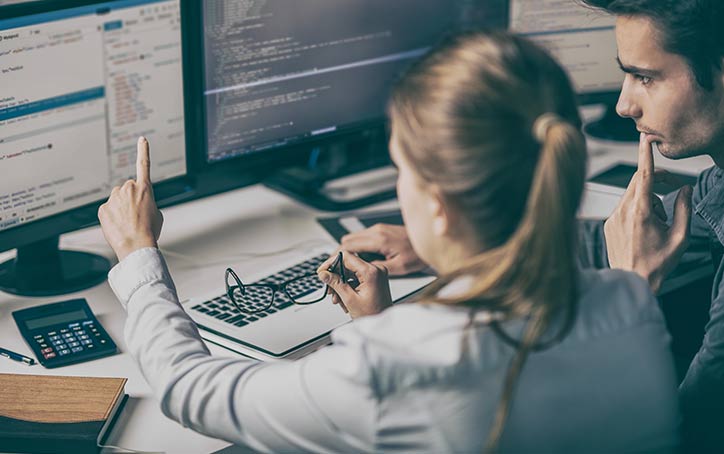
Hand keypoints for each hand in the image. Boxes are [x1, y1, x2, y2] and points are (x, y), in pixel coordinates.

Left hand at [98, 137, 163, 260]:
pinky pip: (107, 209)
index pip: (144, 165)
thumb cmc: (149, 232)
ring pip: (116, 199)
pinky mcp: (103, 208)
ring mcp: (114, 198)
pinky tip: (118, 226)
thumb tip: (137, 205)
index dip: (144, 151)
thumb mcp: (157, 214)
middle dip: (130, 199)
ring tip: (128, 223)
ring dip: (121, 208)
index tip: (142, 140)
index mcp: (145, 189)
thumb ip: (147, 202)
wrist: (136, 245)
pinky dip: (112, 217)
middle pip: (127, 189)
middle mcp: (128, 189)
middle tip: (136, 215)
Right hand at [317, 250, 392, 318]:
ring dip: (341, 284)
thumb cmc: (373, 315)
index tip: (322, 271)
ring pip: (351, 272)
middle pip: (348, 264)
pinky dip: (348, 286)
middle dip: (336, 277)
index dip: (331, 263)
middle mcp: (376, 269)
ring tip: (336, 298)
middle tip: (328, 288)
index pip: (347, 257)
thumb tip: (324, 273)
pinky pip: (357, 277)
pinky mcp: (375, 279)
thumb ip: (335, 283)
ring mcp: (376, 274)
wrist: (383, 324)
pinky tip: (344, 298)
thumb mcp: (350, 299)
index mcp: (371, 272)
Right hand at [340, 224, 427, 275]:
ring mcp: (378, 229)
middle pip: (347, 240)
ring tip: (351, 266)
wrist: (430, 241)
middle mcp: (377, 231)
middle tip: (340, 268)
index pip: (348, 245)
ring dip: (349, 251)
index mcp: (379, 240)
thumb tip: (360, 270)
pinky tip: (363, 259)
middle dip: (340, 254)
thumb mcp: (398, 267)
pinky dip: (358, 247)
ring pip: (353, 237)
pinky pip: (362, 237)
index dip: (337, 256)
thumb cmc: (418, 255)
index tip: (332, 266)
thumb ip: (376, 268)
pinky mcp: (381, 230)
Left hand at [604, 133, 692, 292]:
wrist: (632, 281)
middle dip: (658, 180)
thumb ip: (684, 208)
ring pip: (632, 194)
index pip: (643, 175)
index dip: (645, 154)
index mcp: (641, 212)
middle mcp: (622, 211)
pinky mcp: (608, 223)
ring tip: (660, 221)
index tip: (645, 138)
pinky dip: (638, 209)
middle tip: (674, 189)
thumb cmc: (658, 263)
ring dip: (649, 198)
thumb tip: (685, 189)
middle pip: (639, 181)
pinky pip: (624, 206)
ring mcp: (613, 217)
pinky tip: (645, 227)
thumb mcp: (680, 237)